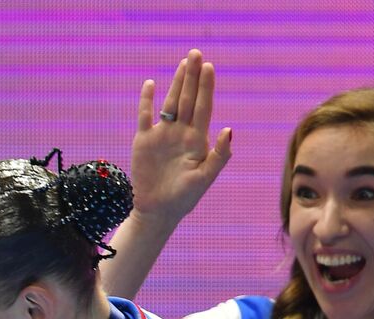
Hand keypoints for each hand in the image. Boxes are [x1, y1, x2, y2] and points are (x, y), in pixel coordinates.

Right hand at [127, 49, 232, 231]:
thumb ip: (219, 155)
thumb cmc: (184, 198)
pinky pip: (145, 116)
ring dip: (176, 83)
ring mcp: (162, 135)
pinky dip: (147, 100)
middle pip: (188, 99)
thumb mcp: (204, 178)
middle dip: (192, 77)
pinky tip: (151, 84)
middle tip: (196, 53)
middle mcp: (181, 133)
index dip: (206, 87)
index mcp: (197, 140)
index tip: (209, 67)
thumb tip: (229, 129)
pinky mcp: (144, 141)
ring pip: (170, 103)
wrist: (158, 210)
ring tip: (184, 62)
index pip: (203, 107)